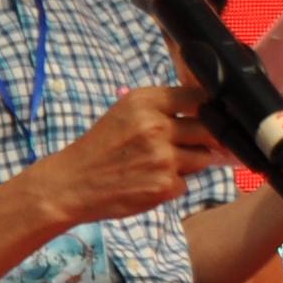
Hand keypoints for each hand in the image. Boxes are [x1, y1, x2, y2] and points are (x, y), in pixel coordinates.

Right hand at [30, 83, 220, 230]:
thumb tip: (211, 114)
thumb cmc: (99, 148)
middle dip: (206, 139)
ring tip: (159, 165)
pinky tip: (148, 182)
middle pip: (209, 129)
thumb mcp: (125, 114)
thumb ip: (163, 109)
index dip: (209, 109)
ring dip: (189, 163)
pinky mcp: (164, 185)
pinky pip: (186, 183)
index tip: (208, 117)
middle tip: (187, 146)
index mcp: (145, 102)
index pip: (199, 97)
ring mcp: (163, 157)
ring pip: (203, 158)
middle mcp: (156, 126)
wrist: (71, 184)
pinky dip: (172, 185)